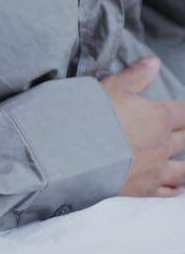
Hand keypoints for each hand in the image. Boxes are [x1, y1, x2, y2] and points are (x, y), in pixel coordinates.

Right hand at [101, 57, 184, 196]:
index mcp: (158, 118)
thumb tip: (154, 62)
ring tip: (184, 158)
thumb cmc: (96, 117)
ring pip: (183, 169)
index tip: (184, 110)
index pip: (184, 112)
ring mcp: (156, 170)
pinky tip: (178, 187)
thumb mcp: (114, 88)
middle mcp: (162, 144)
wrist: (79, 154)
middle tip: (184, 129)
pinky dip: (176, 188)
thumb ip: (136, 76)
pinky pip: (169, 191)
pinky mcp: (146, 190)